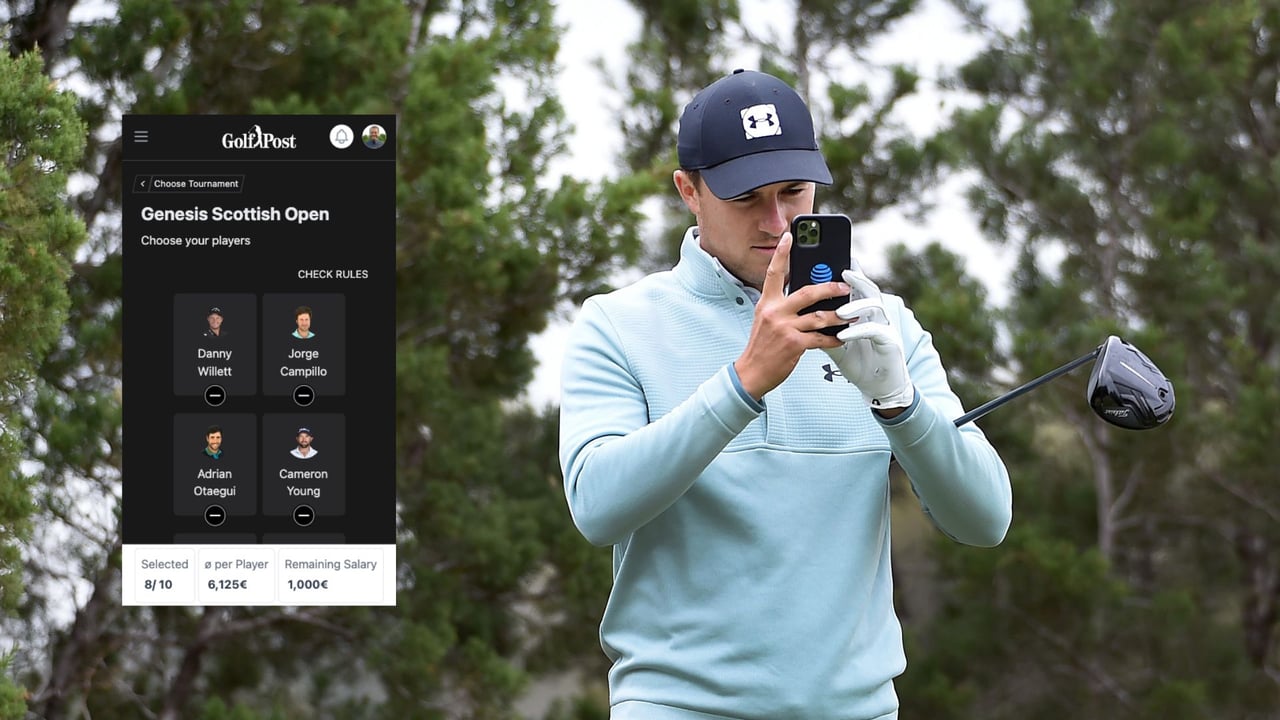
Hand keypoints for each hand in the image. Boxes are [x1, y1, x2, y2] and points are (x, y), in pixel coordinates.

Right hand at [734, 231, 847, 399]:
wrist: (751, 371)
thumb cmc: (762, 345)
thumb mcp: (766, 319)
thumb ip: (783, 306)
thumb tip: (809, 295)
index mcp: (766, 303)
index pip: (773, 273)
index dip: (781, 253)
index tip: (789, 236)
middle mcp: (774, 312)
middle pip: (807, 292)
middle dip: (829, 288)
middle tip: (844, 286)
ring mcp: (784, 328)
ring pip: (819, 316)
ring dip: (838, 316)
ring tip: (850, 314)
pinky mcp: (794, 344)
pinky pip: (821, 338)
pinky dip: (834, 338)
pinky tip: (841, 337)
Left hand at [822, 266, 914, 410]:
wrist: (877, 385)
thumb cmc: (857, 361)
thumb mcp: (835, 341)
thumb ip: (820, 326)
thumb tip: (797, 311)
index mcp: (863, 310)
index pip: (856, 285)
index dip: (851, 271)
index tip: (838, 261)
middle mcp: (876, 313)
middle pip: (867, 289)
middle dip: (855, 279)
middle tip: (841, 274)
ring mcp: (885, 325)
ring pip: (873, 305)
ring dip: (855, 306)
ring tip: (839, 311)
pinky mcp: (889, 340)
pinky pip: (874, 330)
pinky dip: (857, 331)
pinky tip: (842, 335)